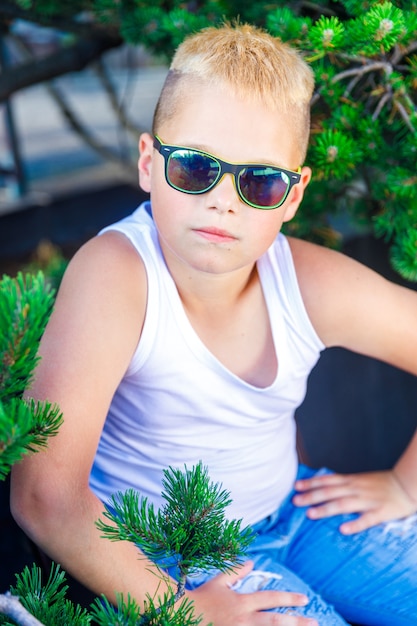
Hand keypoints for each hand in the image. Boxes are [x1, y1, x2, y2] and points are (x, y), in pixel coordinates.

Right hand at [187, 560, 317, 624]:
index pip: (270, 599)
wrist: (182, 614)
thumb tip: (252, 562)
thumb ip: (236, 571)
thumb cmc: (200, 599)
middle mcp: (243, 619)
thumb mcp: (218, 581)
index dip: (288, 598)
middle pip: (275, 621)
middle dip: (296, 622)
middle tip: (314, 622)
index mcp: (241, 601)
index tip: (304, 599)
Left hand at [293, 469, 416, 533]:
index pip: (327, 480)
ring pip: (343, 504)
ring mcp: (367, 501)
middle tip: (295, 501)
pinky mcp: (380, 513)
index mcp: (352, 481)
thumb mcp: (360, 479)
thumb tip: (324, 485)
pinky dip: (354, 524)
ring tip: (311, 514)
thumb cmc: (381, 484)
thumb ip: (343, 483)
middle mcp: (356, 489)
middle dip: (311, 496)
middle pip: (330, 491)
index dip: (311, 483)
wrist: (406, 484)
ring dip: (326, 508)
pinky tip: (343, 530)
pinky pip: (366, 519)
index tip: (296, 486)